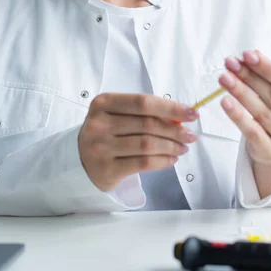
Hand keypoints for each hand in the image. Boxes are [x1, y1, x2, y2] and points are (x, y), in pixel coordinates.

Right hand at [78, 93, 198, 191]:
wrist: (79, 159)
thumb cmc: (105, 132)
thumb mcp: (117, 115)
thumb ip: (143, 113)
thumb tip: (179, 117)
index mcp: (103, 103)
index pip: (143, 102)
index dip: (171, 107)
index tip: (191, 113)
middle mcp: (99, 123)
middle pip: (147, 124)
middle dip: (175, 130)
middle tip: (190, 135)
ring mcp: (101, 147)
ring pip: (147, 145)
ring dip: (171, 146)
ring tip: (183, 147)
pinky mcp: (107, 169)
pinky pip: (143, 163)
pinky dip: (163, 161)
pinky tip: (172, 159)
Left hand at [218, 49, 270, 165]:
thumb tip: (249, 56)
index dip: (268, 69)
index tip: (247, 55)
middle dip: (250, 77)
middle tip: (230, 63)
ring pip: (261, 113)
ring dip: (240, 92)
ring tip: (224, 78)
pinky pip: (251, 132)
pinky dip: (237, 115)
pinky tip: (225, 101)